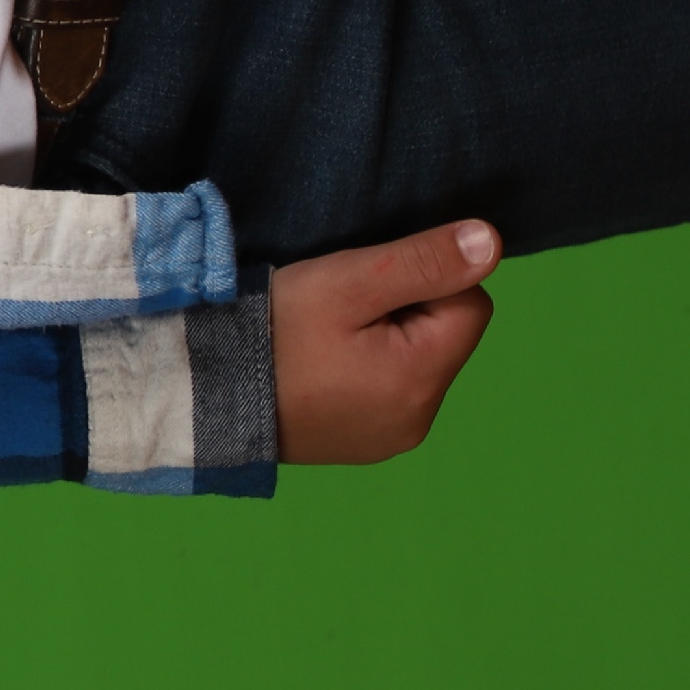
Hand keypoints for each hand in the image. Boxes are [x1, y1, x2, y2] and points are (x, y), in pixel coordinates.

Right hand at [271, 219, 499, 463]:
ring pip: (416, 365)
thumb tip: (491, 242)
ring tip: (323, 337)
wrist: (198, 394)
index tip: (365, 283)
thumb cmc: (272, 329)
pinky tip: (320, 367)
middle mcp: (419, 419)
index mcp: (422, 379)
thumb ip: (421, 261)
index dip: (425, 279)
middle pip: (444, 337)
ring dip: (386, 342)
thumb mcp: (345, 282)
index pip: (470, 304)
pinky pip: (388, 394)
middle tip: (339, 309)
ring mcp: (390, 439)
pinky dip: (365, 372)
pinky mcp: (362, 447)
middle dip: (405, 312)